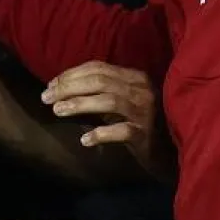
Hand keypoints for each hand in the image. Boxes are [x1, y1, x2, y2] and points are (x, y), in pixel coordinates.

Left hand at [41, 61, 174, 182]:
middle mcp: (140, 90)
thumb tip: (62, 88)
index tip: (50, 84)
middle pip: (99, 81)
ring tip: (57, 111)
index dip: (71, 74)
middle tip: (45, 97)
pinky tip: (85, 140)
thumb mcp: (123, 102)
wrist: (173, 152)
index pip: (97, 67)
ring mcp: (145, 112)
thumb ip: (101, 91)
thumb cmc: (142, 123)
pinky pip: (122, 131)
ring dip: (80, 104)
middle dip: (69, 87)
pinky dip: (102, 134)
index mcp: (134, 77)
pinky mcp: (147, 135)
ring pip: (109, 101)